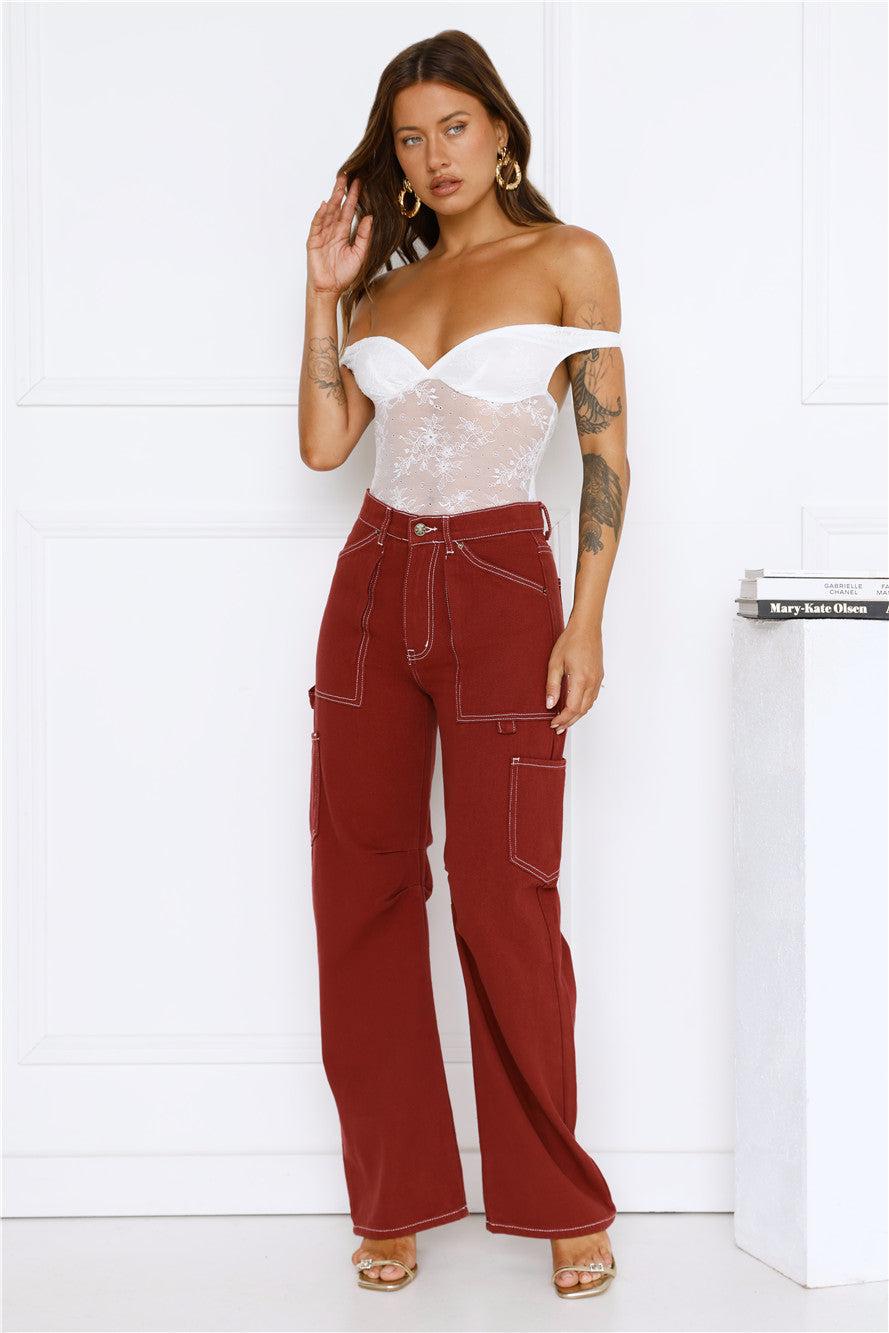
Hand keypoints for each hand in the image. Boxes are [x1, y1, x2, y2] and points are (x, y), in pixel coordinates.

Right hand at [306, 173, 371, 297]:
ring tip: (339, 185)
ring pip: (328, 213)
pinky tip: (326, 205)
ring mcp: (322, 235)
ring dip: (334, 199)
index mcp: (344, 233)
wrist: (330, 290)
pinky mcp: (313, 242)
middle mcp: (333, 231)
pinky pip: (317, 226)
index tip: (360, 183)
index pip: (349, 211)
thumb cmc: (344, 275)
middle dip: (342, 192)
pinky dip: (321, 215)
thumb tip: (370, 218)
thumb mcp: (360, 254)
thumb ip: (364, 236)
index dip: (354, 197)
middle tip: (348, 175)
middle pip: (338, 207)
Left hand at [545, 620, 604, 731]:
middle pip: (582, 711)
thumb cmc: (571, 641)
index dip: (562, 719)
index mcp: (580, 680)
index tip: (553, 723)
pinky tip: (575, 707)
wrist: (587, 628)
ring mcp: (597, 680)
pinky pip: (592, 698)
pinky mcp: (599, 677)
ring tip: (565, 720)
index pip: (572, 708)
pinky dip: (583, 706)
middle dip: (569, 721)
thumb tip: (549, 704)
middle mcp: (592, 682)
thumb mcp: (555, 663)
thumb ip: (552, 685)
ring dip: (577, 715)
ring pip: (588, 706)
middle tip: (558, 727)